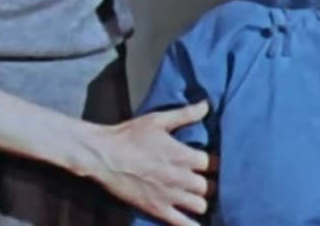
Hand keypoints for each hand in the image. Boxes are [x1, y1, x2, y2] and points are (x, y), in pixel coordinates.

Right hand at [82, 101, 216, 225]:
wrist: (103, 155)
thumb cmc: (129, 135)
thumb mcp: (158, 120)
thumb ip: (185, 114)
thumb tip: (206, 105)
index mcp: (183, 155)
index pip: (214, 164)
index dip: (216, 164)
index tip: (213, 163)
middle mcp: (181, 178)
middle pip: (210, 187)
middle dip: (209, 183)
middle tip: (204, 180)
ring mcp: (170, 196)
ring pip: (201, 206)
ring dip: (201, 201)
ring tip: (196, 197)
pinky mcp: (157, 209)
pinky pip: (183, 224)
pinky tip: (197, 224)